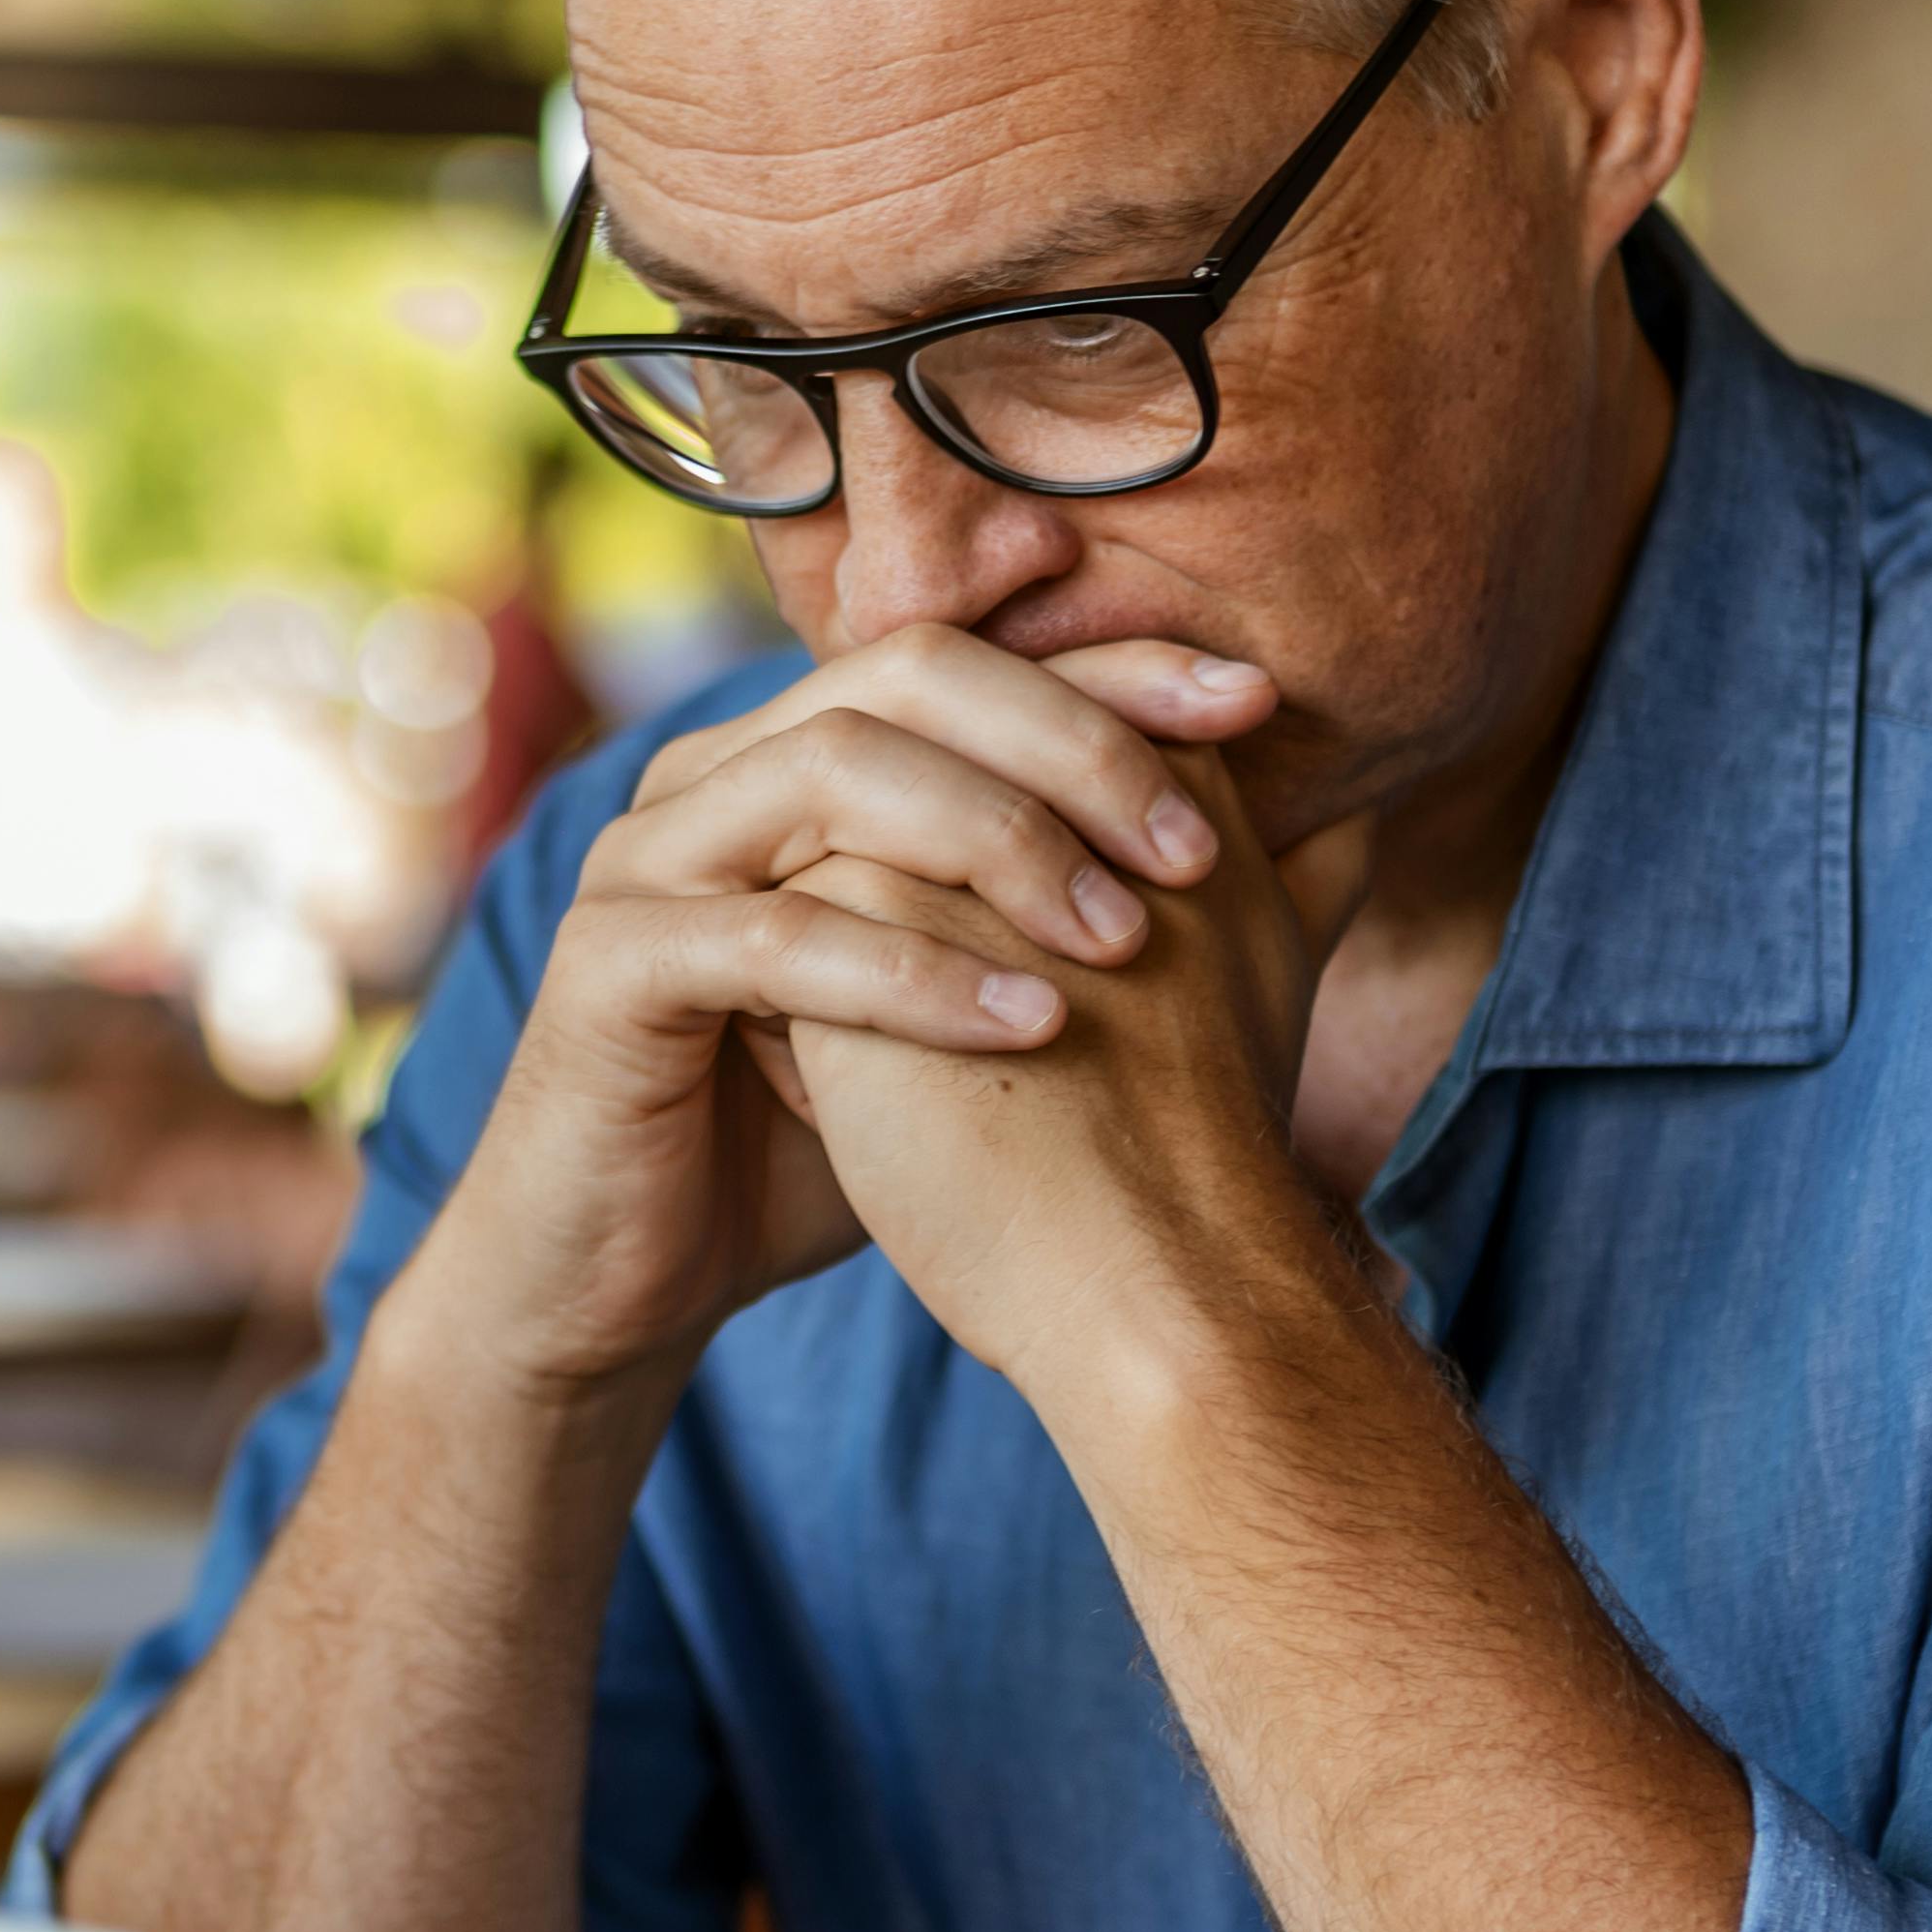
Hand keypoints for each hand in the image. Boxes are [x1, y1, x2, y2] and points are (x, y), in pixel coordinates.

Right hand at [389, 629, 1275, 1416]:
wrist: (633, 1272)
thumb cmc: (814, 1136)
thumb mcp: (979, 1009)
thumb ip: (1109, 920)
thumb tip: (1318, 848)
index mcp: (799, 757)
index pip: (972, 659)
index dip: (1113, 664)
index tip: (1259, 703)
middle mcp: (716, 772)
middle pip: (904, 676)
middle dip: (1071, 743)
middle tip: (1199, 848)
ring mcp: (649, 858)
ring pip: (833, 773)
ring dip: (999, 842)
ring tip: (1128, 937)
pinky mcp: (613, 965)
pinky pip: (773, 937)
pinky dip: (914, 976)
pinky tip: (1031, 1025)